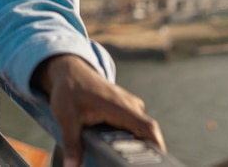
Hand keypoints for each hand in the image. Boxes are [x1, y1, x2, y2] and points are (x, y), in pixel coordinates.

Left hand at [33, 54, 165, 165]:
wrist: (70, 71)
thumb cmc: (70, 90)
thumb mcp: (67, 117)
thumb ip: (72, 143)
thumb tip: (71, 166)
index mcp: (118, 106)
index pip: (146, 126)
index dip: (157, 144)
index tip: (160, 159)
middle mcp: (128, 104)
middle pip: (146, 130)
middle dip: (147, 149)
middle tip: (137, 163)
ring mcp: (128, 104)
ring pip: (140, 127)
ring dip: (138, 142)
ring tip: (128, 157)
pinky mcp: (125, 106)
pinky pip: (134, 122)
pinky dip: (132, 135)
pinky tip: (121, 147)